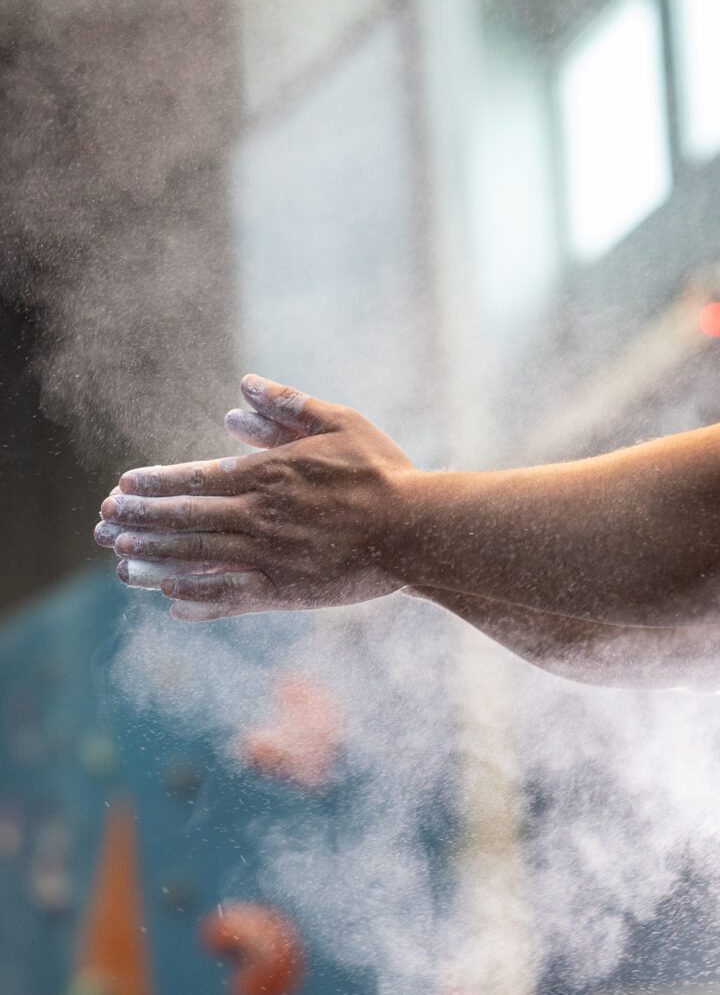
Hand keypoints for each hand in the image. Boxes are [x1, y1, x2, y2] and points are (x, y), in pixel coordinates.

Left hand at [95, 375, 413, 618]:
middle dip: (139, 522)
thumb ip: (288, 406)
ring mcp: (268, 557)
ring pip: (196, 559)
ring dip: (153, 561)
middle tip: (102, 526)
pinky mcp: (283, 591)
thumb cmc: (383, 473)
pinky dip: (197, 601)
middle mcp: (258, 516)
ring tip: (119, 563)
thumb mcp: (340, 422)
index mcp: (268, 475)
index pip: (195, 478)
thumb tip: (241, 391)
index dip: (154, 484)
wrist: (417, 531)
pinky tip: (171, 603)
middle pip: (184, 520)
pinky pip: (229, 598)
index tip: (121, 488)